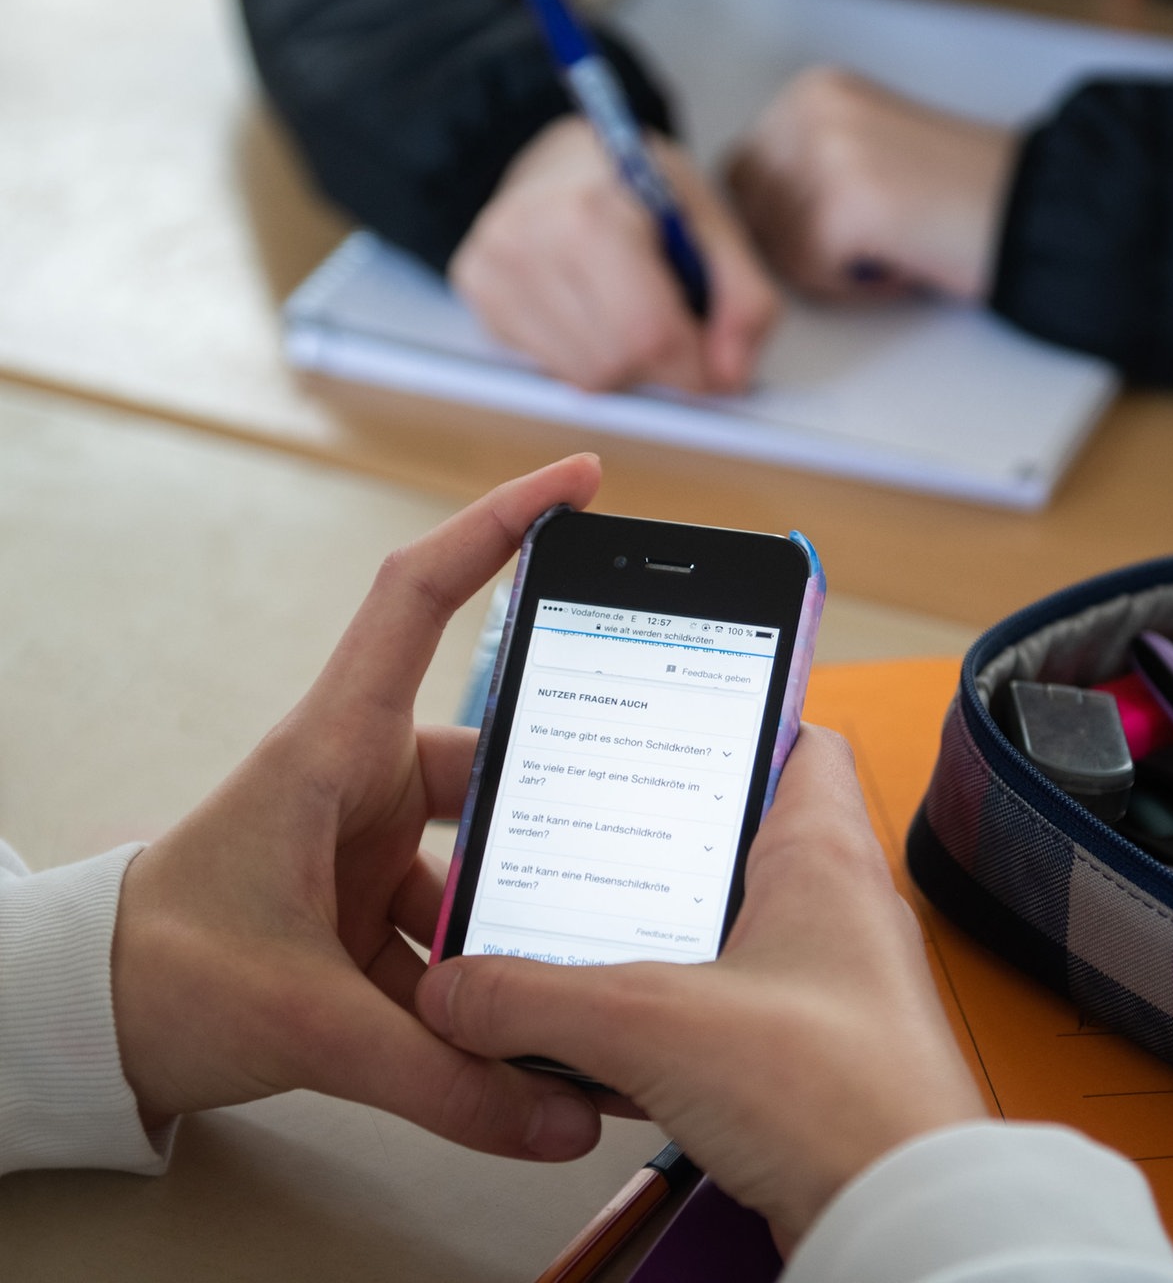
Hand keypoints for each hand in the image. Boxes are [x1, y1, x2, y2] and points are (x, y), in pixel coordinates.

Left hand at [111, 455, 607, 1162]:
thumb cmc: (158, 970)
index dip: (499, 524)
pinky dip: (494, 971)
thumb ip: (435, 1074)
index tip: (579, 483)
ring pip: (486, 854)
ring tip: (599, 955)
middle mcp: (364, 776)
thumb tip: (561, 1115)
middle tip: (656, 806)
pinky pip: (461, 920)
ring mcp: (374, 839)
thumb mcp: (300, 1018)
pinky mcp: (376, 898)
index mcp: (335, 748)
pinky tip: (534, 1029)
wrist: (90, 1022)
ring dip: (529, 911)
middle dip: (569, 788)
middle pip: (495, 756)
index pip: (419, 599)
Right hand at [415, 727, 986, 1249]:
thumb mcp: (652, 1022)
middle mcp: (836, 907)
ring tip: (586, 928)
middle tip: (595, 830)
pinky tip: (619, 1035)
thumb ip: (536, 998)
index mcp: (822, 854)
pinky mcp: (814, 1051)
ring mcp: (828, 982)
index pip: (798, 739)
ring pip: (730, 926)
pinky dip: (677, 1013)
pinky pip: (733, 1006)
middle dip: (662, 838)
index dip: (736, 719)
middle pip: (742, 834)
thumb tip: (460, 988)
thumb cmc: (843, 1099)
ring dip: (663, 934)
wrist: (905, 1222)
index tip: (668, 719)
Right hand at [448, 116, 778, 392]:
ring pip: (582, 378)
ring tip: (628, 313)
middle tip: (670, 325)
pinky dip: (585, 357)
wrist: (561, 157)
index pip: (649, 335)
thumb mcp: (711, 222)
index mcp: (594, 212)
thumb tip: (730, 379)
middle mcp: (530, 239)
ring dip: (623, 366)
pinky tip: (591, 312)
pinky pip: (550, 369)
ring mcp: (493, 268)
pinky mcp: (479, 294)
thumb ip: (743, 301)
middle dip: (658, 365)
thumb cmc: (640, 187)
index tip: (713, 363)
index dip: (695, 367)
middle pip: (615, 364)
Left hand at [726, 67, 1017, 301]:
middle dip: (798, 245)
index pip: (739, 176)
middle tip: (870, 240)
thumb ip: (801, 163)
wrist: (1038, 208)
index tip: (843, 224)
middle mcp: (813, 108)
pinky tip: (899, 263)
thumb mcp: (864, 148)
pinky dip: (853, 287)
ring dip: (829, 270)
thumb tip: (742, 213)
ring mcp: (828, 154)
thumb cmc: (956, 196)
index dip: (780, 219)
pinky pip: (810, 274)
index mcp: (813, 90)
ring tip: (891, 246)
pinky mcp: (846, 205)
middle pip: (750, 214)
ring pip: (777, 249)